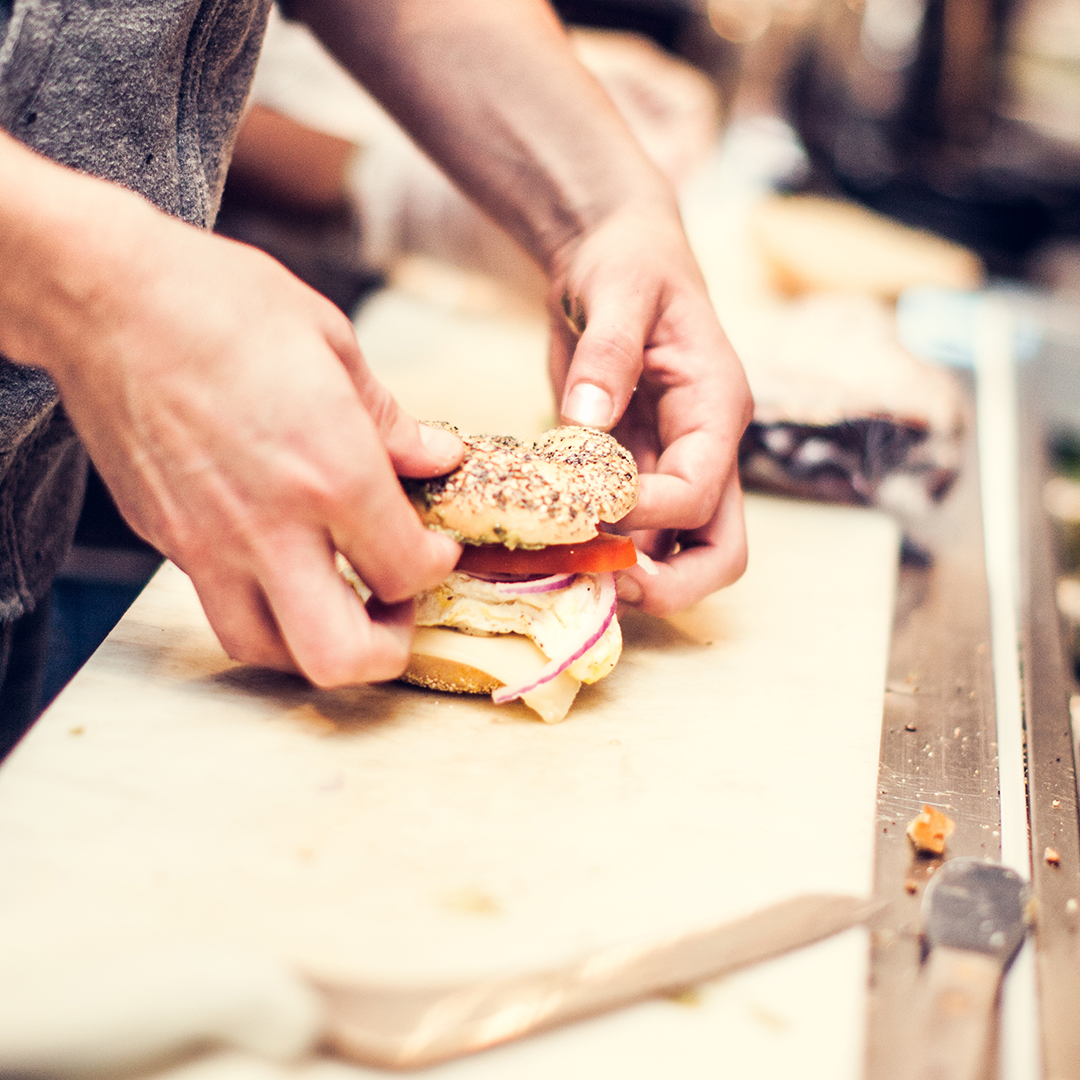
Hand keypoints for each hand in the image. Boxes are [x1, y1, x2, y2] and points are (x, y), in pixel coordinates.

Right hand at [29, 191, 462, 685]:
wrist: (104, 297)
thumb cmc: (220, 303)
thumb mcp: (332, 343)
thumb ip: (389, 420)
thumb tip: (436, 458)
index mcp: (332, 472)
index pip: (405, 571)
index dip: (435, 567)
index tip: (435, 548)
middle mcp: (271, 526)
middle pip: (339, 654)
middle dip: (387, 649)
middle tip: (398, 610)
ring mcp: (209, 544)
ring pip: (268, 651)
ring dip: (316, 644)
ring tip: (340, 602)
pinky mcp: (167, 541)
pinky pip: (220, 606)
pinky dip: (263, 606)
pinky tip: (281, 564)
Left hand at [549, 198, 752, 615]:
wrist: (615, 253)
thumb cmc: (628, 261)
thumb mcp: (619, 288)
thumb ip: (607, 353)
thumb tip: (586, 421)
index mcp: (716, 407)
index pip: (700, 490)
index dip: (647, 514)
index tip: (587, 511)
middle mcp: (705, 448)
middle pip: (721, 551)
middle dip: (669, 582)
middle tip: (603, 581)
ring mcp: (672, 466)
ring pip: (680, 554)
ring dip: (632, 576)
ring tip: (567, 570)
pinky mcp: (637, 472)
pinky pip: (634, 533)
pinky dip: (603, 550)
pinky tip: (554, 545)